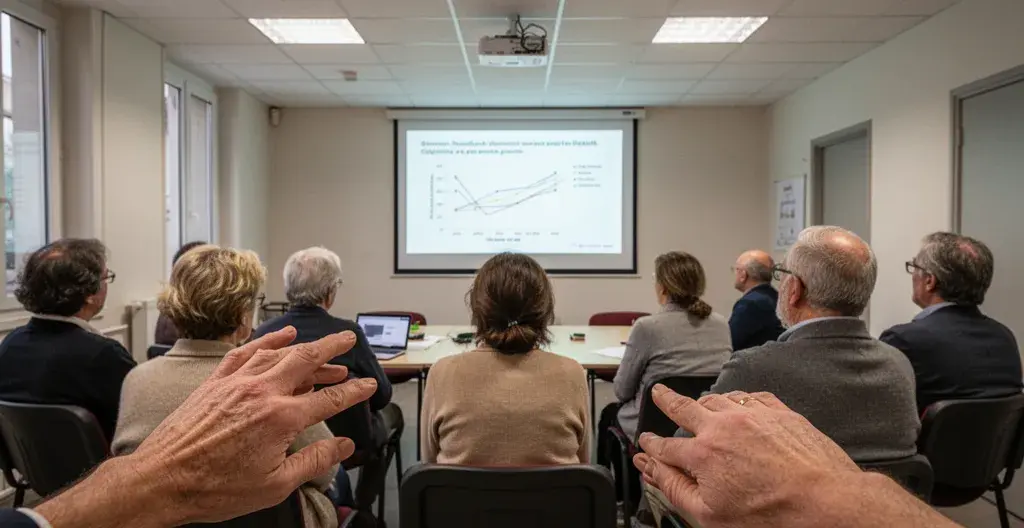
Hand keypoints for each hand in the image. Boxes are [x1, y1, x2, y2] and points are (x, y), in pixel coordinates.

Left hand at [36, 327, 377, 527]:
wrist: (162, 479)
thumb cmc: (215, 488)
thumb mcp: (275, 485)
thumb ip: (314, 461)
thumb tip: (343, 446)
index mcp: (281, 419)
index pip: (330, 399)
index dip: (354, 391)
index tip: (368, 386)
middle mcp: (262, 391)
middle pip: (307, 360)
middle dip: (332, 347)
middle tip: (349, 338)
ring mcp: (237, 382)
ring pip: (279, 352)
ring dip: (305, 347)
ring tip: (323, 347)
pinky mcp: (217, 381)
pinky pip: (247, 350)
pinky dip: (267, 340)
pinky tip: (281, 336)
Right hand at [633, 387, 860, 527]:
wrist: (823, 501)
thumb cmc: (771, 515)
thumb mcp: (710, 514)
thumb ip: (674, 487)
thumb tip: (652, 469)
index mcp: (703, 453)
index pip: (665, 445)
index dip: (651, 444)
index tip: (645, 442)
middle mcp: (723, 426)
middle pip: (685, 407)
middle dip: (667, 400)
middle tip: (659, 393)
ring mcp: (753, 415)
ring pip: (718, 398)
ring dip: (704, 401)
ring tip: (699, 403)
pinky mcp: (779, 412)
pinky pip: (751, 396)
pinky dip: (738, 398)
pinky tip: (739, 403)